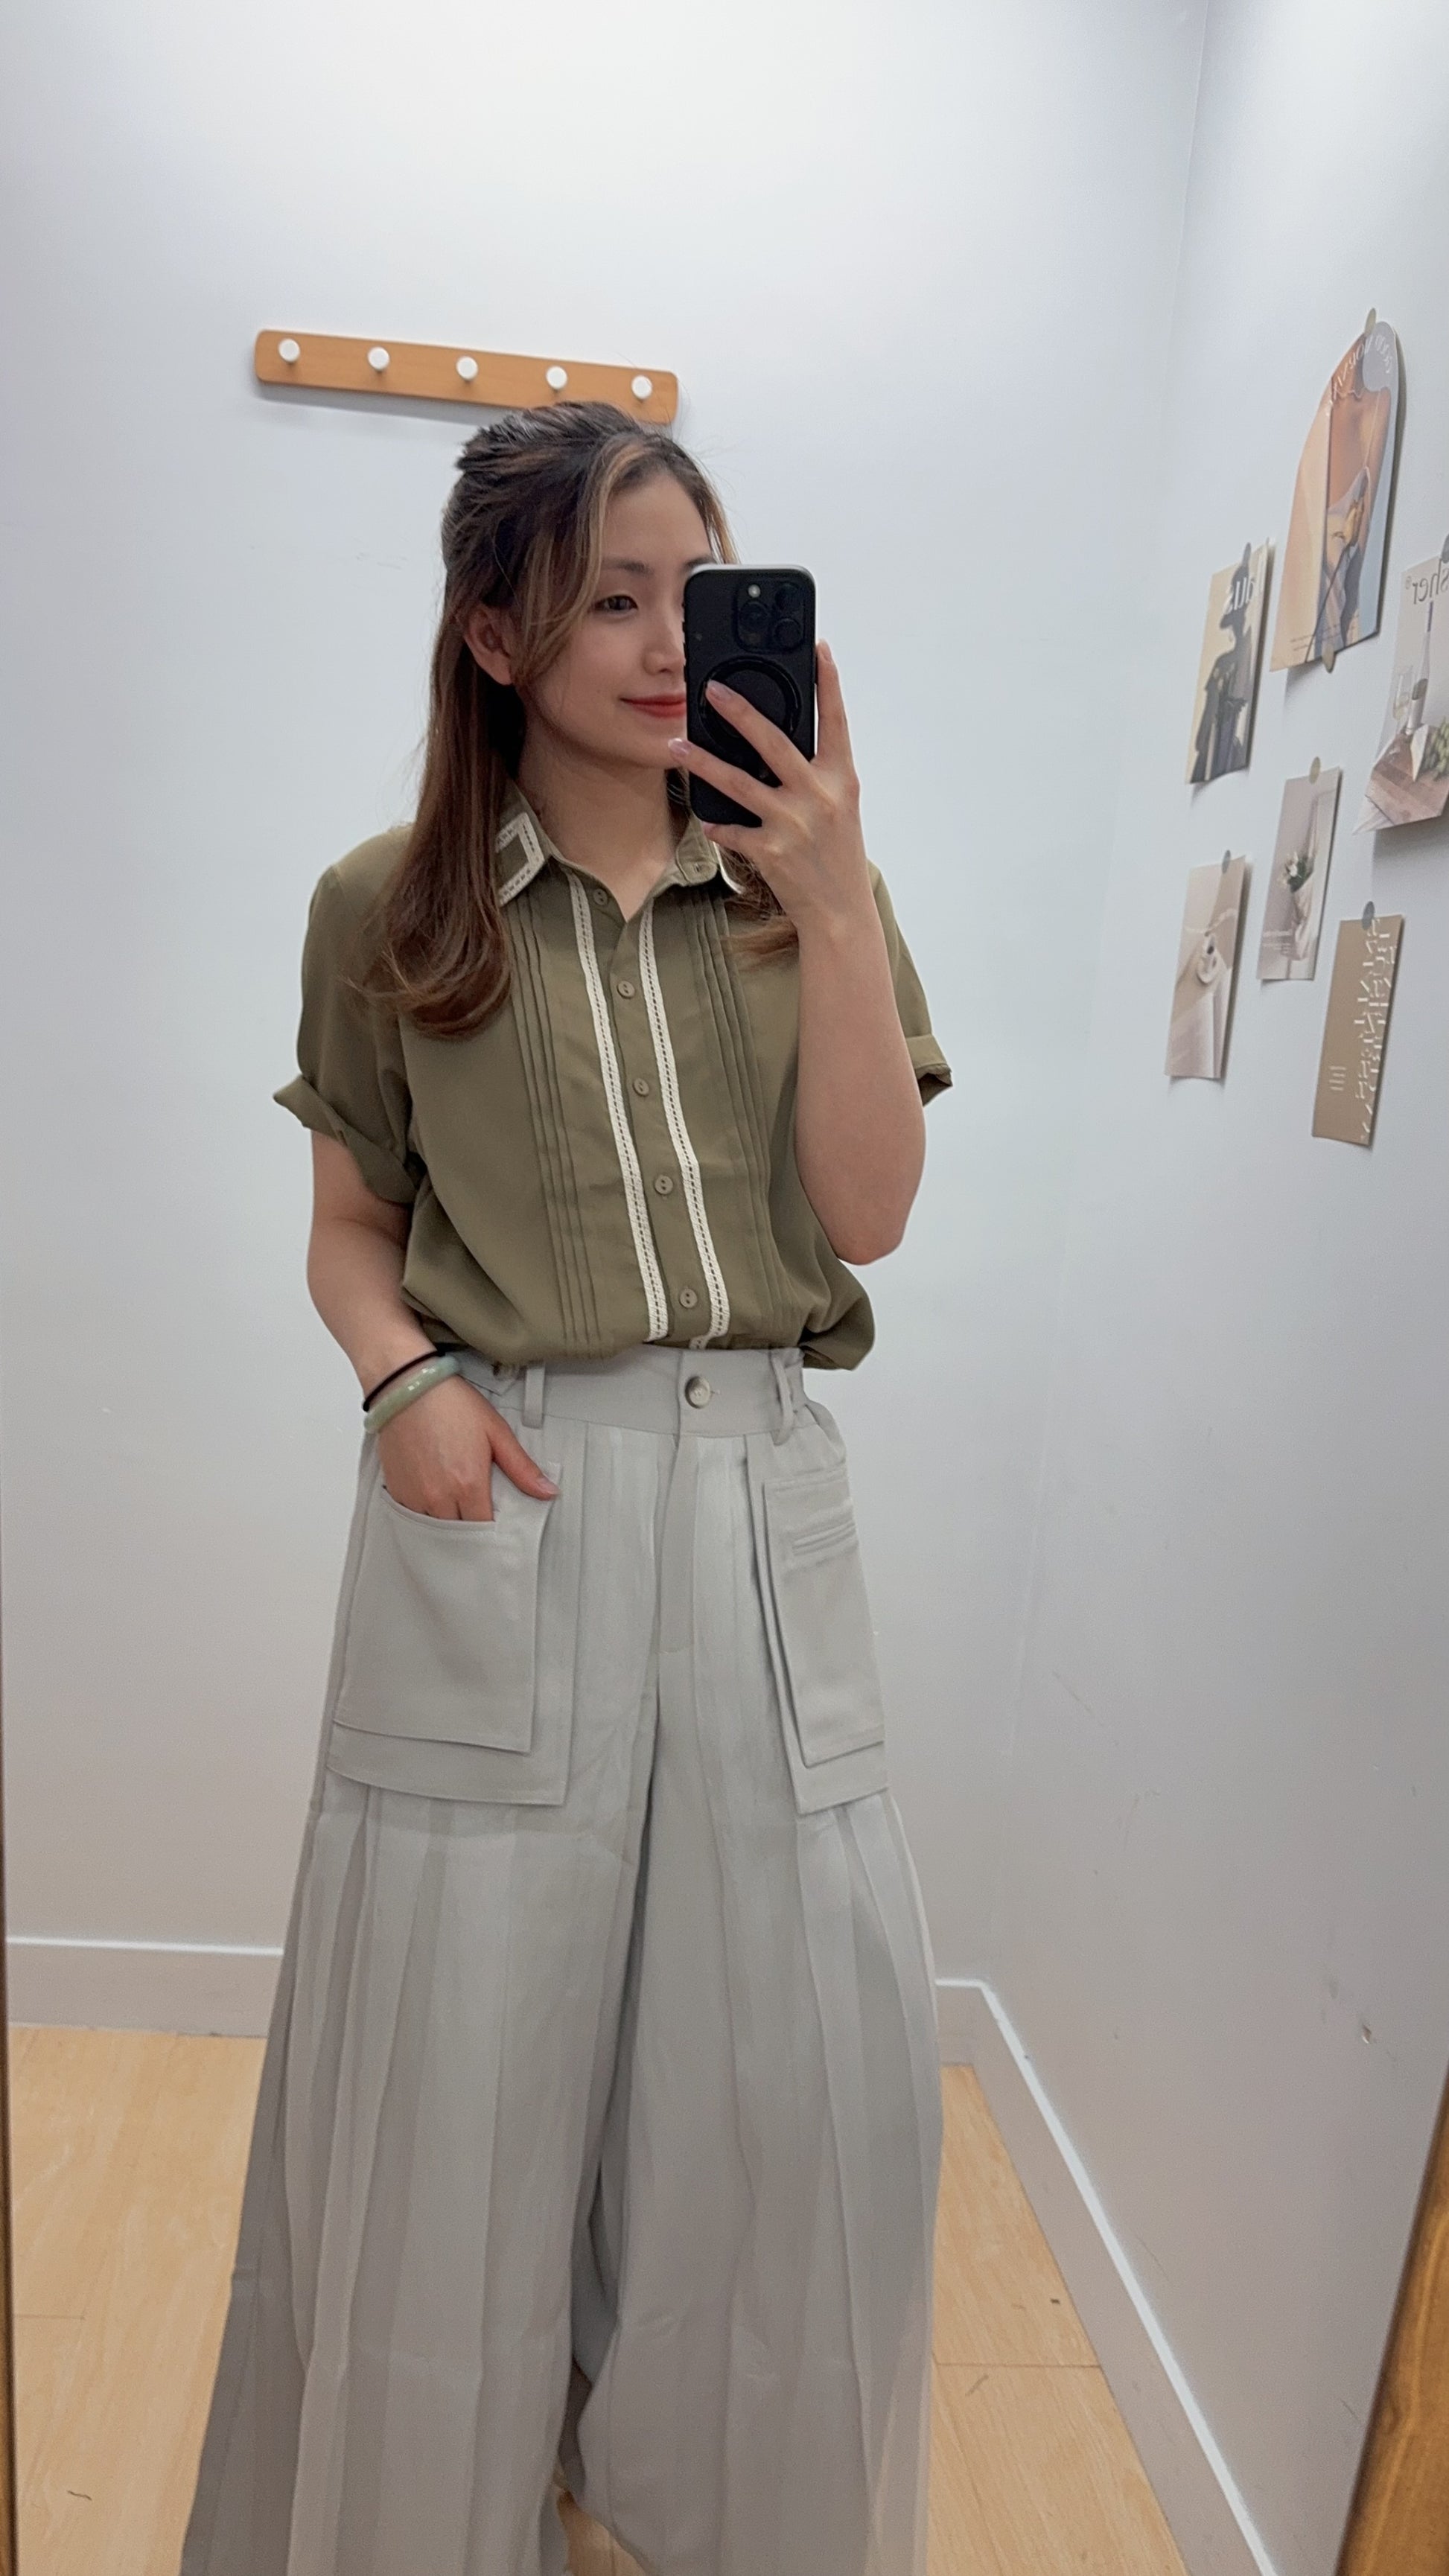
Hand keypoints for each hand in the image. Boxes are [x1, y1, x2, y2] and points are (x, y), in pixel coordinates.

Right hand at [376, 1375, 557, 1520]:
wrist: (408, 1387)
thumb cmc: (451, 1405)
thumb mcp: (496, 1432)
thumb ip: (521, 1468)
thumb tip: (548, 1491)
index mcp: (468, 1484)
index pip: (484, 1529)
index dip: (494, 1532)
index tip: (499, 1528)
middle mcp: (439, 1497)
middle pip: (460, 1534)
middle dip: (472, 1531)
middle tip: (479, 1517)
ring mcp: (415, 1496)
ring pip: (435, 1528)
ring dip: (448, 1524)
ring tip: (457, 1506)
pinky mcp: (396, 1490)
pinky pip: (413, 1517)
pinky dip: (426, 1514)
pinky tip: (435, 1497)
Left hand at [667, 641, 871, 935]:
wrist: (840, 911)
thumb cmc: (838, 855)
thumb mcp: (839, 807)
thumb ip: (816, 772)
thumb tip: (780, 740)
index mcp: (841, 779)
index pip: (835, 721)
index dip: (828, 683)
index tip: (819, 650)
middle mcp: (818, 796)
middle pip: (774, 741)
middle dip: (740, 712)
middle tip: (711, 690)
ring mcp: (793, 823)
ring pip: (738, 782)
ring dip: (703, 762)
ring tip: (677, 744)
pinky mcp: (770, 850)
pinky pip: (731, 829)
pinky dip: (717, 823)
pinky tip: (707, 818)